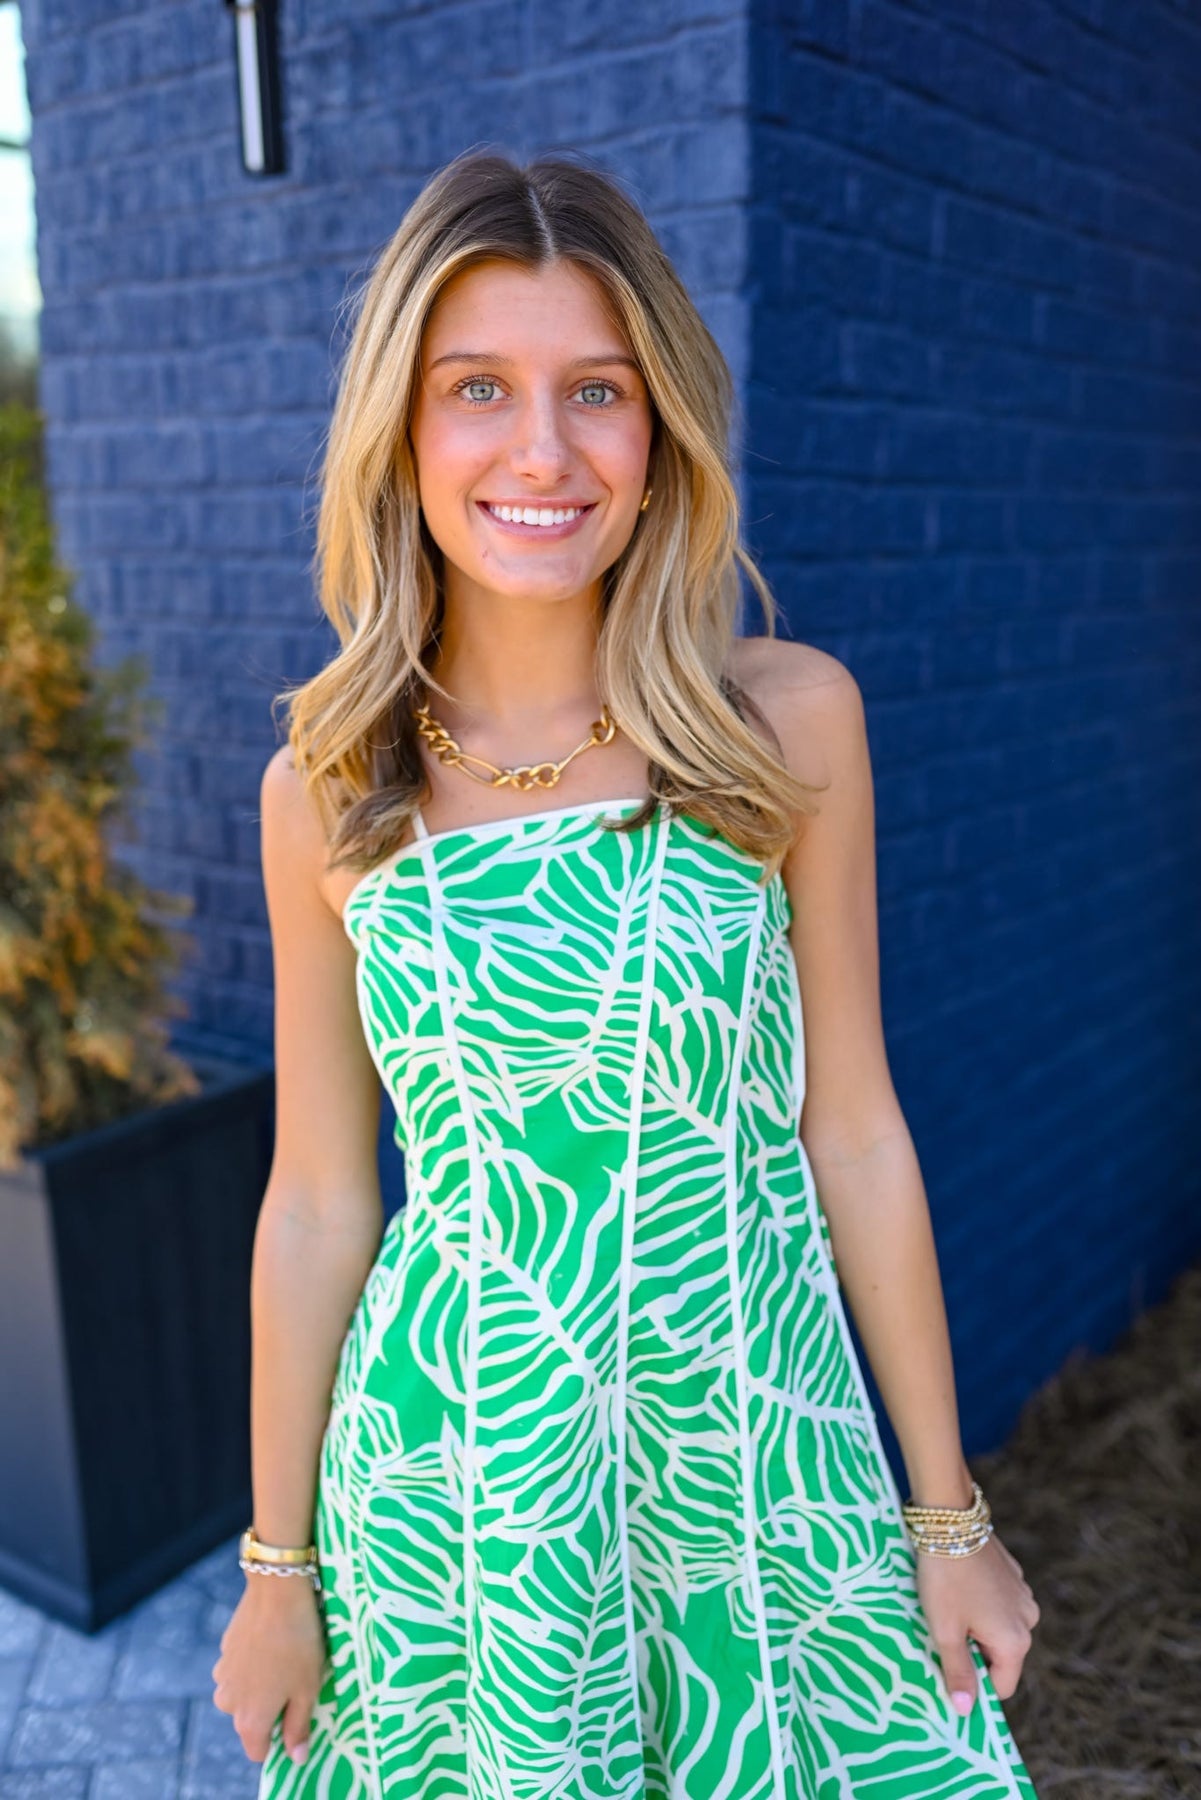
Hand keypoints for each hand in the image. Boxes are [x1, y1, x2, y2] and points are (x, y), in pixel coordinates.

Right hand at [211, 1574, 327, 1765]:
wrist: (276, 1592)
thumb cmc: (298, 1644)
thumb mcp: (308, 1689)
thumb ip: (299, 1726)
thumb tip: (297, 1758)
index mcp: (249, 1720)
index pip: (258, 1751)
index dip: (280, 1739)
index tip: (297, 1717)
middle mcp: (228, 1703)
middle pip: (250, 1721)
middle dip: (270, 1709)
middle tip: (296, 1682)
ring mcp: (222, 1675)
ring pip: (243, 1694)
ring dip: (260, 1685)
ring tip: (285, 1659)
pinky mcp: (224, 1650)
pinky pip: (239, 1669)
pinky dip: (254, 1663)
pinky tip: (273, 1642)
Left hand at [916, 1531, 1039, 1713]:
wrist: (950, 1520)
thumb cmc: (945, 1580)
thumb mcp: (945, 1631)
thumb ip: (958, 1672)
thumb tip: (965, 1710)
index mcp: (1015, 1641)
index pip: (1001, 1686)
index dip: (975, 1685)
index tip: (948, 1667)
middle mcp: (1028, 1620)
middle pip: (1002, 1656)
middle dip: (975, 1651)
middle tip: (944, 1631)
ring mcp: (1023, 1594)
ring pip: (1000, 1627)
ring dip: (978, 1626)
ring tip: (950, 1606)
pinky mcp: (1014, 1574)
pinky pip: (999, 1603)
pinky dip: (982, 1603)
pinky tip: (960, 1586)